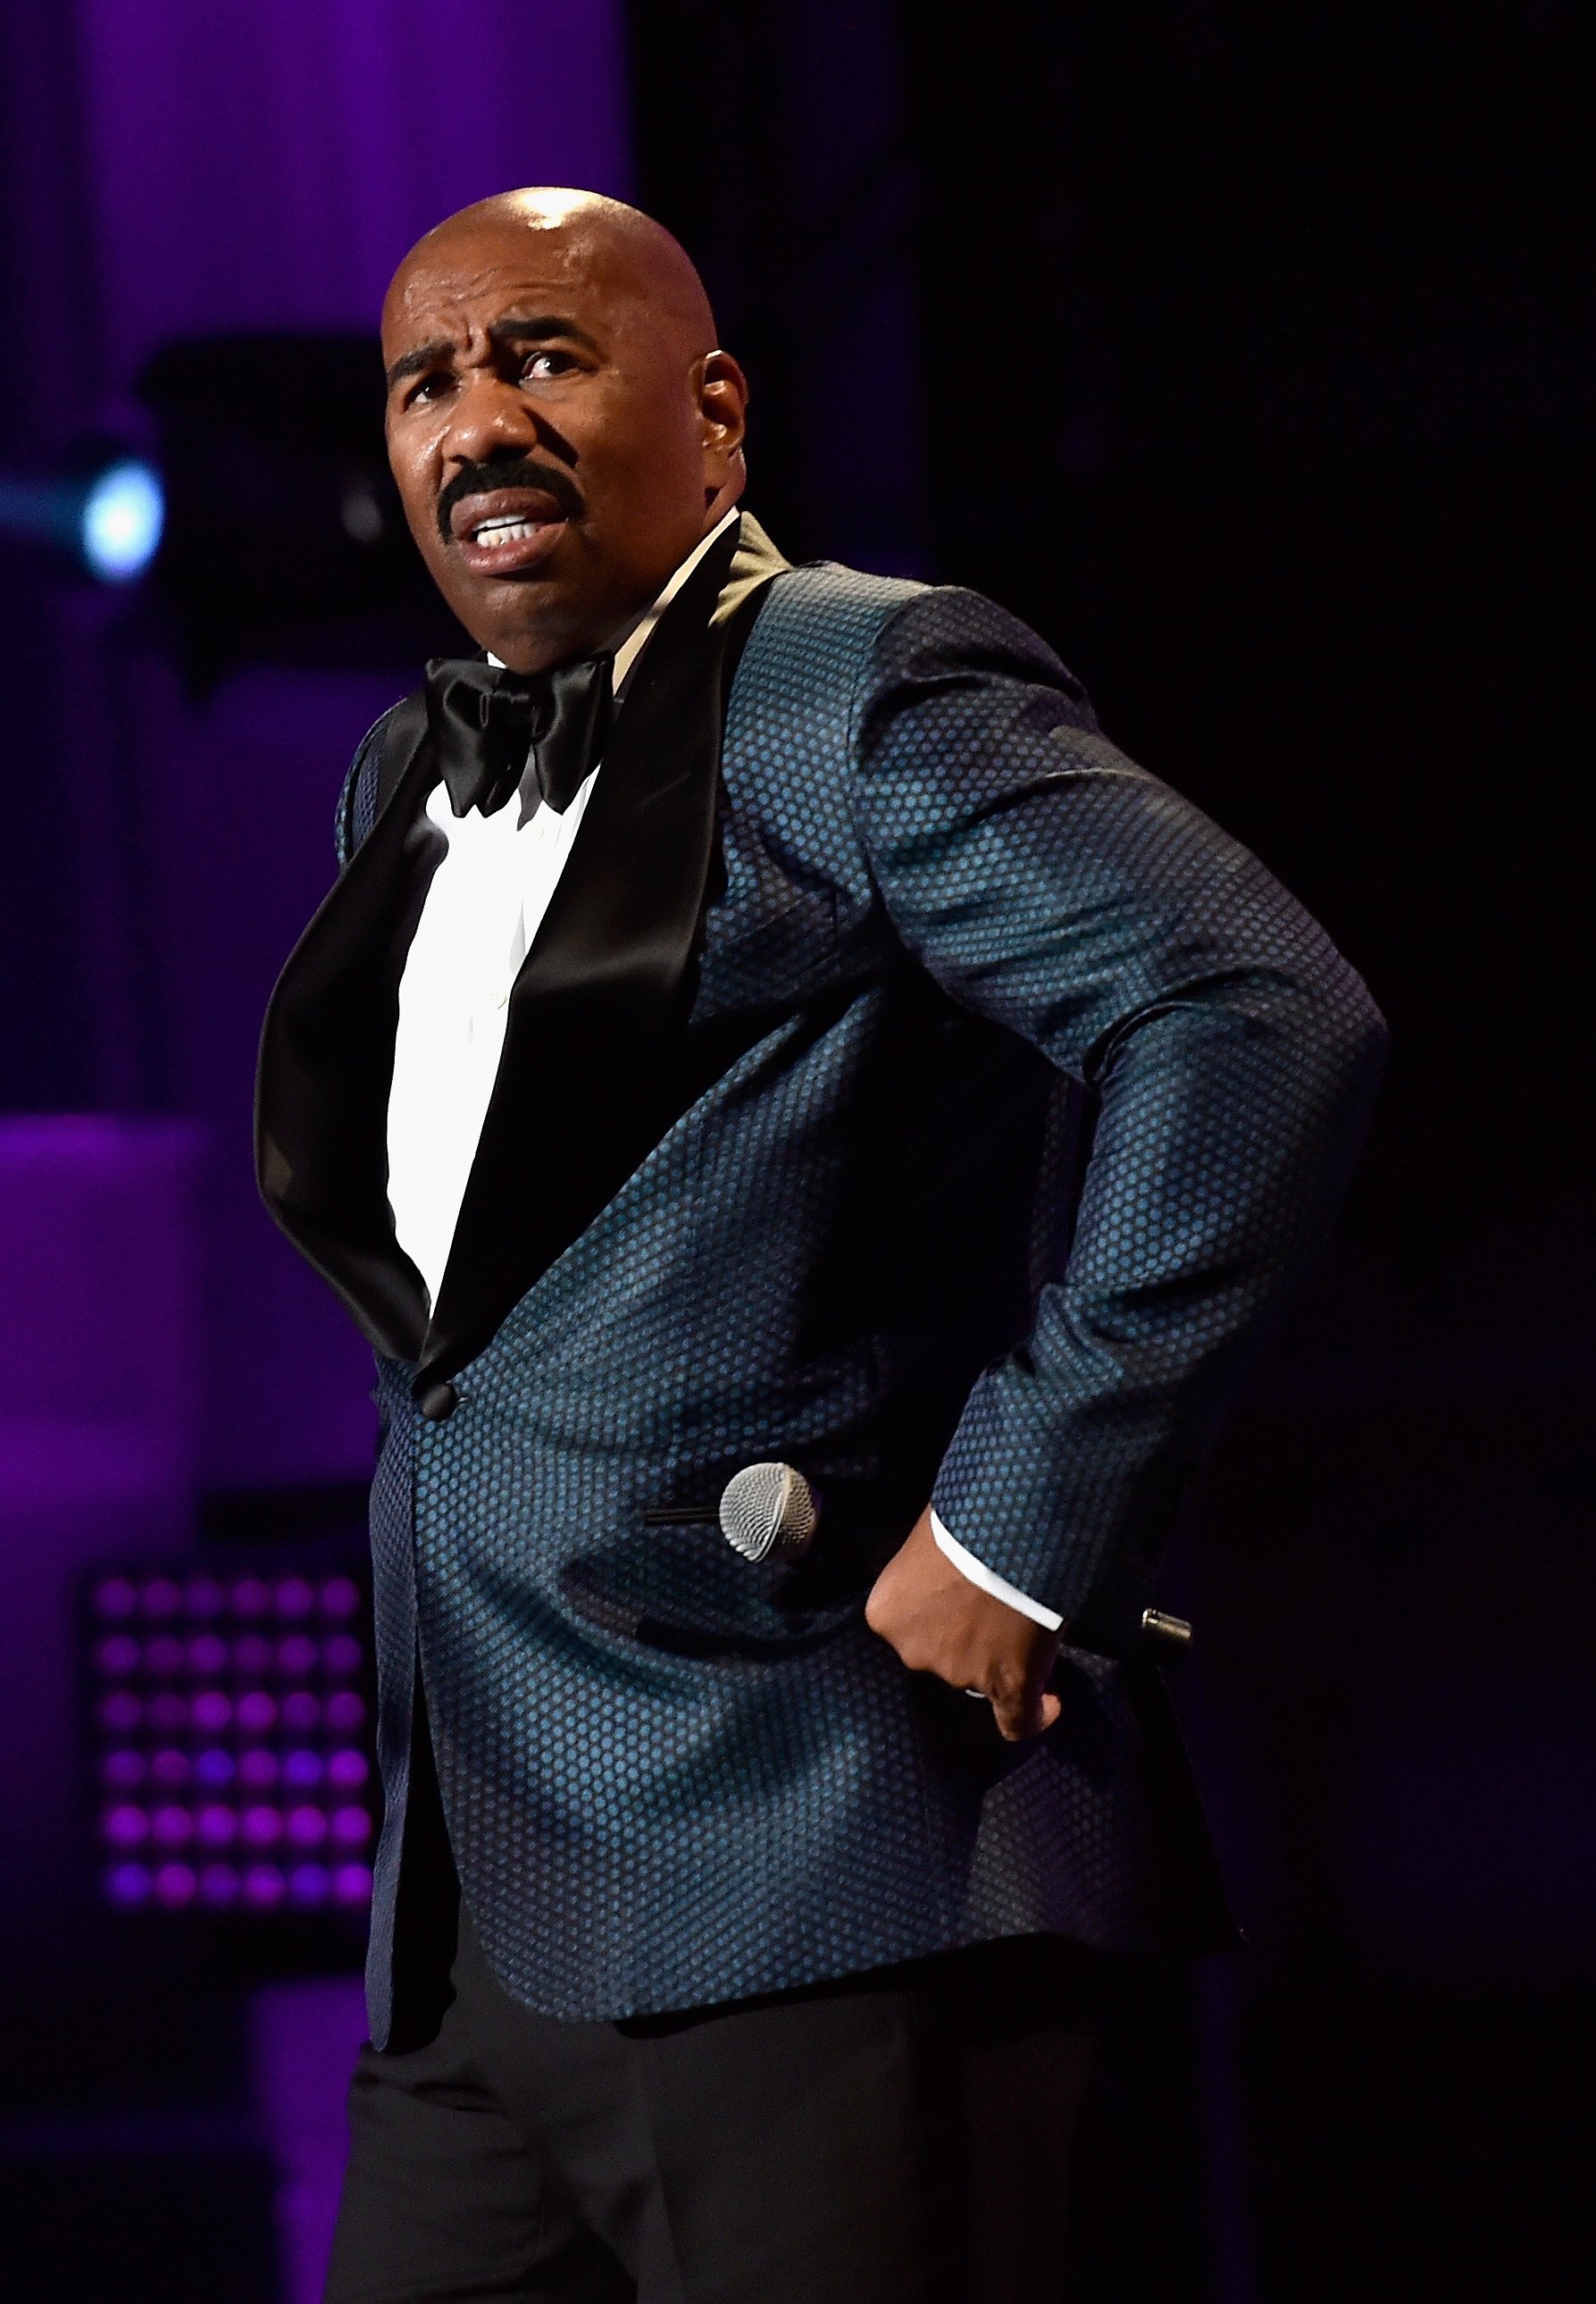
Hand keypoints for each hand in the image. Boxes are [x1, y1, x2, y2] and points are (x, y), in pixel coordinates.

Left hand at [864, 1508, 1062, 1741]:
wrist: (1009, 1523)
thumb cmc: (964, 1516)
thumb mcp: (927, 1535)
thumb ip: (927, 1565)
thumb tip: (942, 1562)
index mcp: (886, 1613)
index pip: (910, 1626)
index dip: (937, 1614)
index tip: (961, 1602)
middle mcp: (914, 1650)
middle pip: (943, 1653)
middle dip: (965, 1634)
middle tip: (995, 1603)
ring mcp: (960, 1672)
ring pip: (981, 1677)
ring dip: (1000, 1654)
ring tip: (1029, 1616)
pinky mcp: (1008, 1686)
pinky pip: (1018, 1719)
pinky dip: (1034, 1716)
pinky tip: (1050, 1704)